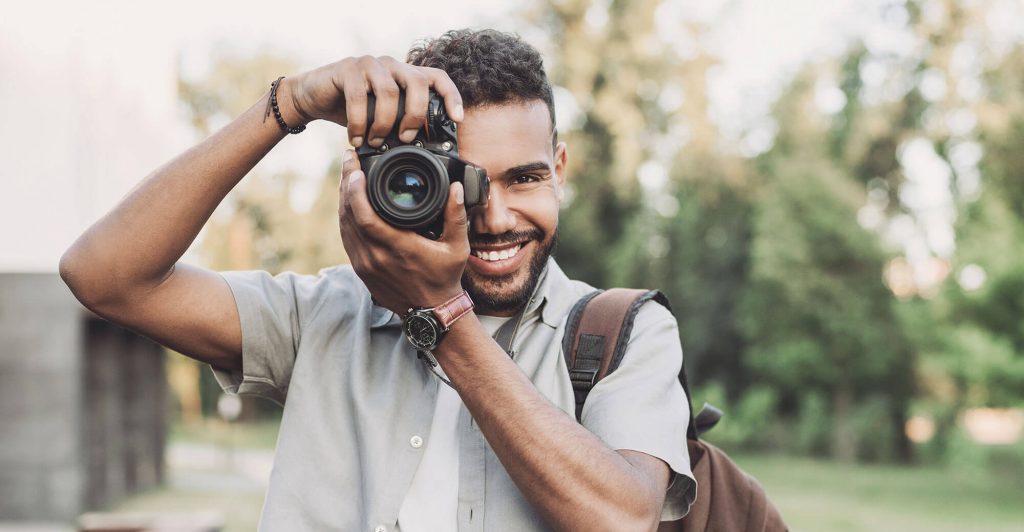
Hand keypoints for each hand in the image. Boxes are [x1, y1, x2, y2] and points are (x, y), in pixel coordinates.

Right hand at [287, 56, 463, 147]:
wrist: (315, 97)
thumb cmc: (354, 110)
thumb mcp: (384, 118)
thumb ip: (402, 124)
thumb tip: (424, 150)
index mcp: (406, 75)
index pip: (438, 78)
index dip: (451, 97)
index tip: (457, 120)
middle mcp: (392, 65)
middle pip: (417, 83)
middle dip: (416, 114)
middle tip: (407, 138)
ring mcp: (371, 64)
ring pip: (388, 91)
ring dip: (384, 123)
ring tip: (376, 142)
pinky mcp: (348, 69)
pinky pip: (358, 96)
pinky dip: (359, 122)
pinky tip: (356, 139)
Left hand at [338, 149, 469, 313]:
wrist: (430, 311)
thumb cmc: (444, 278)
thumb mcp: (457, 247)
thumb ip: (456, 216)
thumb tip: (456, 188)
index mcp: (398, 248)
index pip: (365, 216)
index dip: (355, 190)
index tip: (355, 168)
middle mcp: (375, 256)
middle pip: (348, 215)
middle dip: (345, 184)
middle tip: (348, 159)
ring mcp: (364, 264)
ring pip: (344, 225)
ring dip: (343, 198)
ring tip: (347, 174)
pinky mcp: (360, 269)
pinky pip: (346, 237)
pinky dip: (345, 216)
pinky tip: (349, 201)